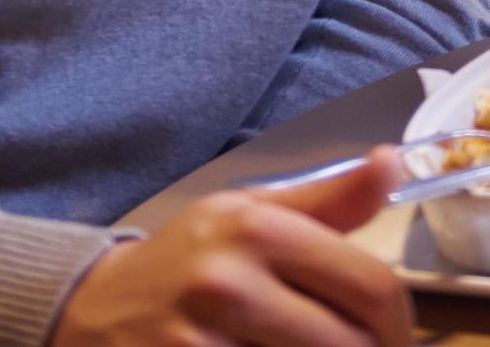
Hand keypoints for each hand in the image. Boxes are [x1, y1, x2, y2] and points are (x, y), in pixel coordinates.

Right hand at [53, 148, 412, 346]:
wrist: (87, 308)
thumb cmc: (187, 259)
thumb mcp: (250, 213)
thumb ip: (329, 200)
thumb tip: (392, 161)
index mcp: (257, 230)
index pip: (372, 287)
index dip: (401, 326)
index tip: (398, 340)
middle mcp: (228, 283)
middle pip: (349, 345)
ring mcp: (198, 342)